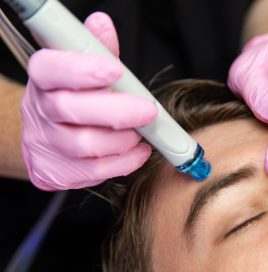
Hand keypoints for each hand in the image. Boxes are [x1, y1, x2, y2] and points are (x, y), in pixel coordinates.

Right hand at [21, 12, 156, 190]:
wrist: (51, 133)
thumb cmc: (76, 95)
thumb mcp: (84, 67)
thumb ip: (97, 48)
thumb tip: (102, 24)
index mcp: (45, 78)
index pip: (51, 70)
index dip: (82, 69)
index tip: (114, 69)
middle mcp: (40, 110)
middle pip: (71, 110)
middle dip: (116, 111)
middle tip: (148, 111)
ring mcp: (45, 143)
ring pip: (85, 145)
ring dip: (122, 140)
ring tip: (139, 133)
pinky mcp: (56, 171)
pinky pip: (94, 171)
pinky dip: (124, 162)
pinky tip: (137, 151)